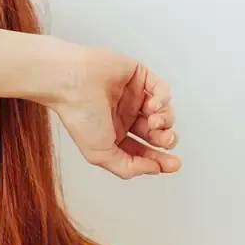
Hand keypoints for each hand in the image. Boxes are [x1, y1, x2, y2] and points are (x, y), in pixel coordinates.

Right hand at [49, 47, 179, 179]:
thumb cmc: (80, 117)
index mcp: (115, 135)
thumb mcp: (100, 154)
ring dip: (165, 120)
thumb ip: (127, 167)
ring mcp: (134, 96)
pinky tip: (152, 106)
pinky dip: (163, 99)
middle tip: (165, 140)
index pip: (143, 151)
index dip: (160, 160)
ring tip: (153, 121)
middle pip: (157, 133)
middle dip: (166, 139)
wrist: (72, 83)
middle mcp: (126, 117)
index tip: (173, 165)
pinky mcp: (139, 76)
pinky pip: (162, 89)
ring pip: (164, 112)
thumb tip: (155, 168)